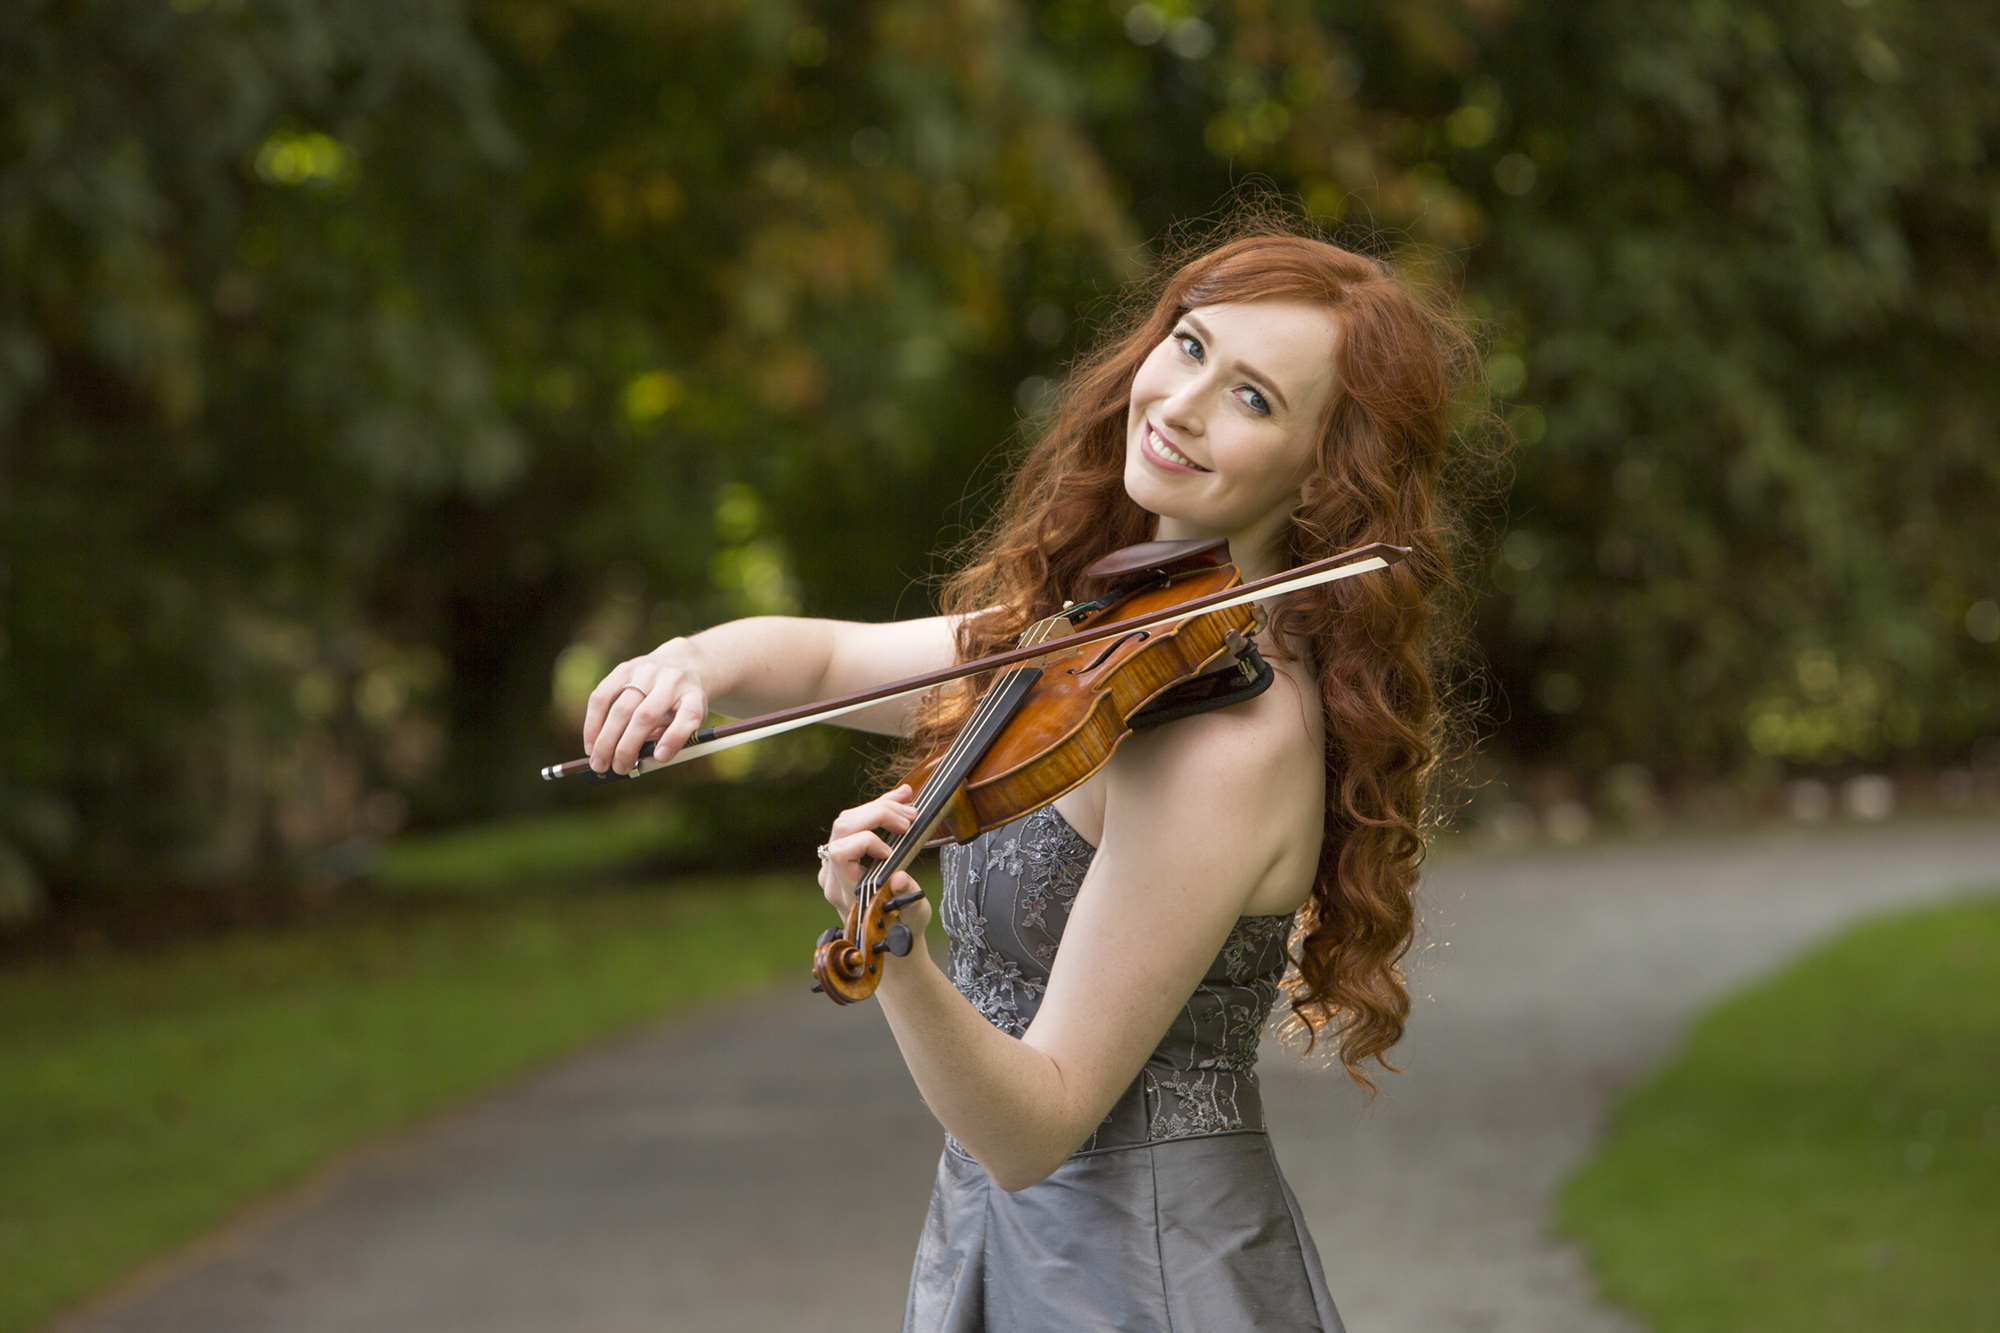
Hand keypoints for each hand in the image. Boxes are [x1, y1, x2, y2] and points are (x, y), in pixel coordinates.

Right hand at [582, 641, 709, 774]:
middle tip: (617, 769)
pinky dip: (593, 723)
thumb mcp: (688, 720)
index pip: (689, 716)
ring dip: (606, 740)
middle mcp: (671, 680)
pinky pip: (601, 697)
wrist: (682, 664)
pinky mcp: (624, 669)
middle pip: (646, 716)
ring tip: (598, 762)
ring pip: (620, 708)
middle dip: (627, 747)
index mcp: (693, 696)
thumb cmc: (682, 703)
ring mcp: (646, 671)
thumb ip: (670, 737)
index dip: (674, 739)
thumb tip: (642, 758)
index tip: (660, 758)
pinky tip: (591, 744)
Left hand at [818, 784, 932, 935]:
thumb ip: (907, 900)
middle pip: (843, 827)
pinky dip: (876, 812)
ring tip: (907, 806)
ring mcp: (834, 866)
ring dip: (877, 809)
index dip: (867, 842)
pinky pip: (853, 826)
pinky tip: (898, 802)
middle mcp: (833, 877)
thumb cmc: (899, 932)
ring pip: (846, 821)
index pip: (841, 852)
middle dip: (878, 814)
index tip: (892, 852)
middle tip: (909, 818)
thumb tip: (900, 877)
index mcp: (846, 893)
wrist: (886, 942)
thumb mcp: (912, 919)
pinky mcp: (842, 857)